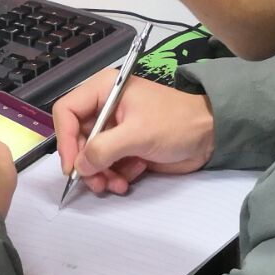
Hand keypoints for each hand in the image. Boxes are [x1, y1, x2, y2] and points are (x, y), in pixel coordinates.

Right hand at [52, 72, 214, 196]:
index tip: (73, 166)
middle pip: (76, 138)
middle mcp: (105, 108)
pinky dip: (114, 175)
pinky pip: (107, 165)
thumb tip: (80, 166)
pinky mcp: (125, 147)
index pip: (66, 111)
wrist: (210, 135)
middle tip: (97, 183)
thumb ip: (104, 149)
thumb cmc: (177, 123)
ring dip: (100, 174)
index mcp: (104, 90)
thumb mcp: (138, 134)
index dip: (64, 139)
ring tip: (116, 184)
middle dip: (86, 164)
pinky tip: (130, 178)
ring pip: (90, 157)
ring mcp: (115, 129)